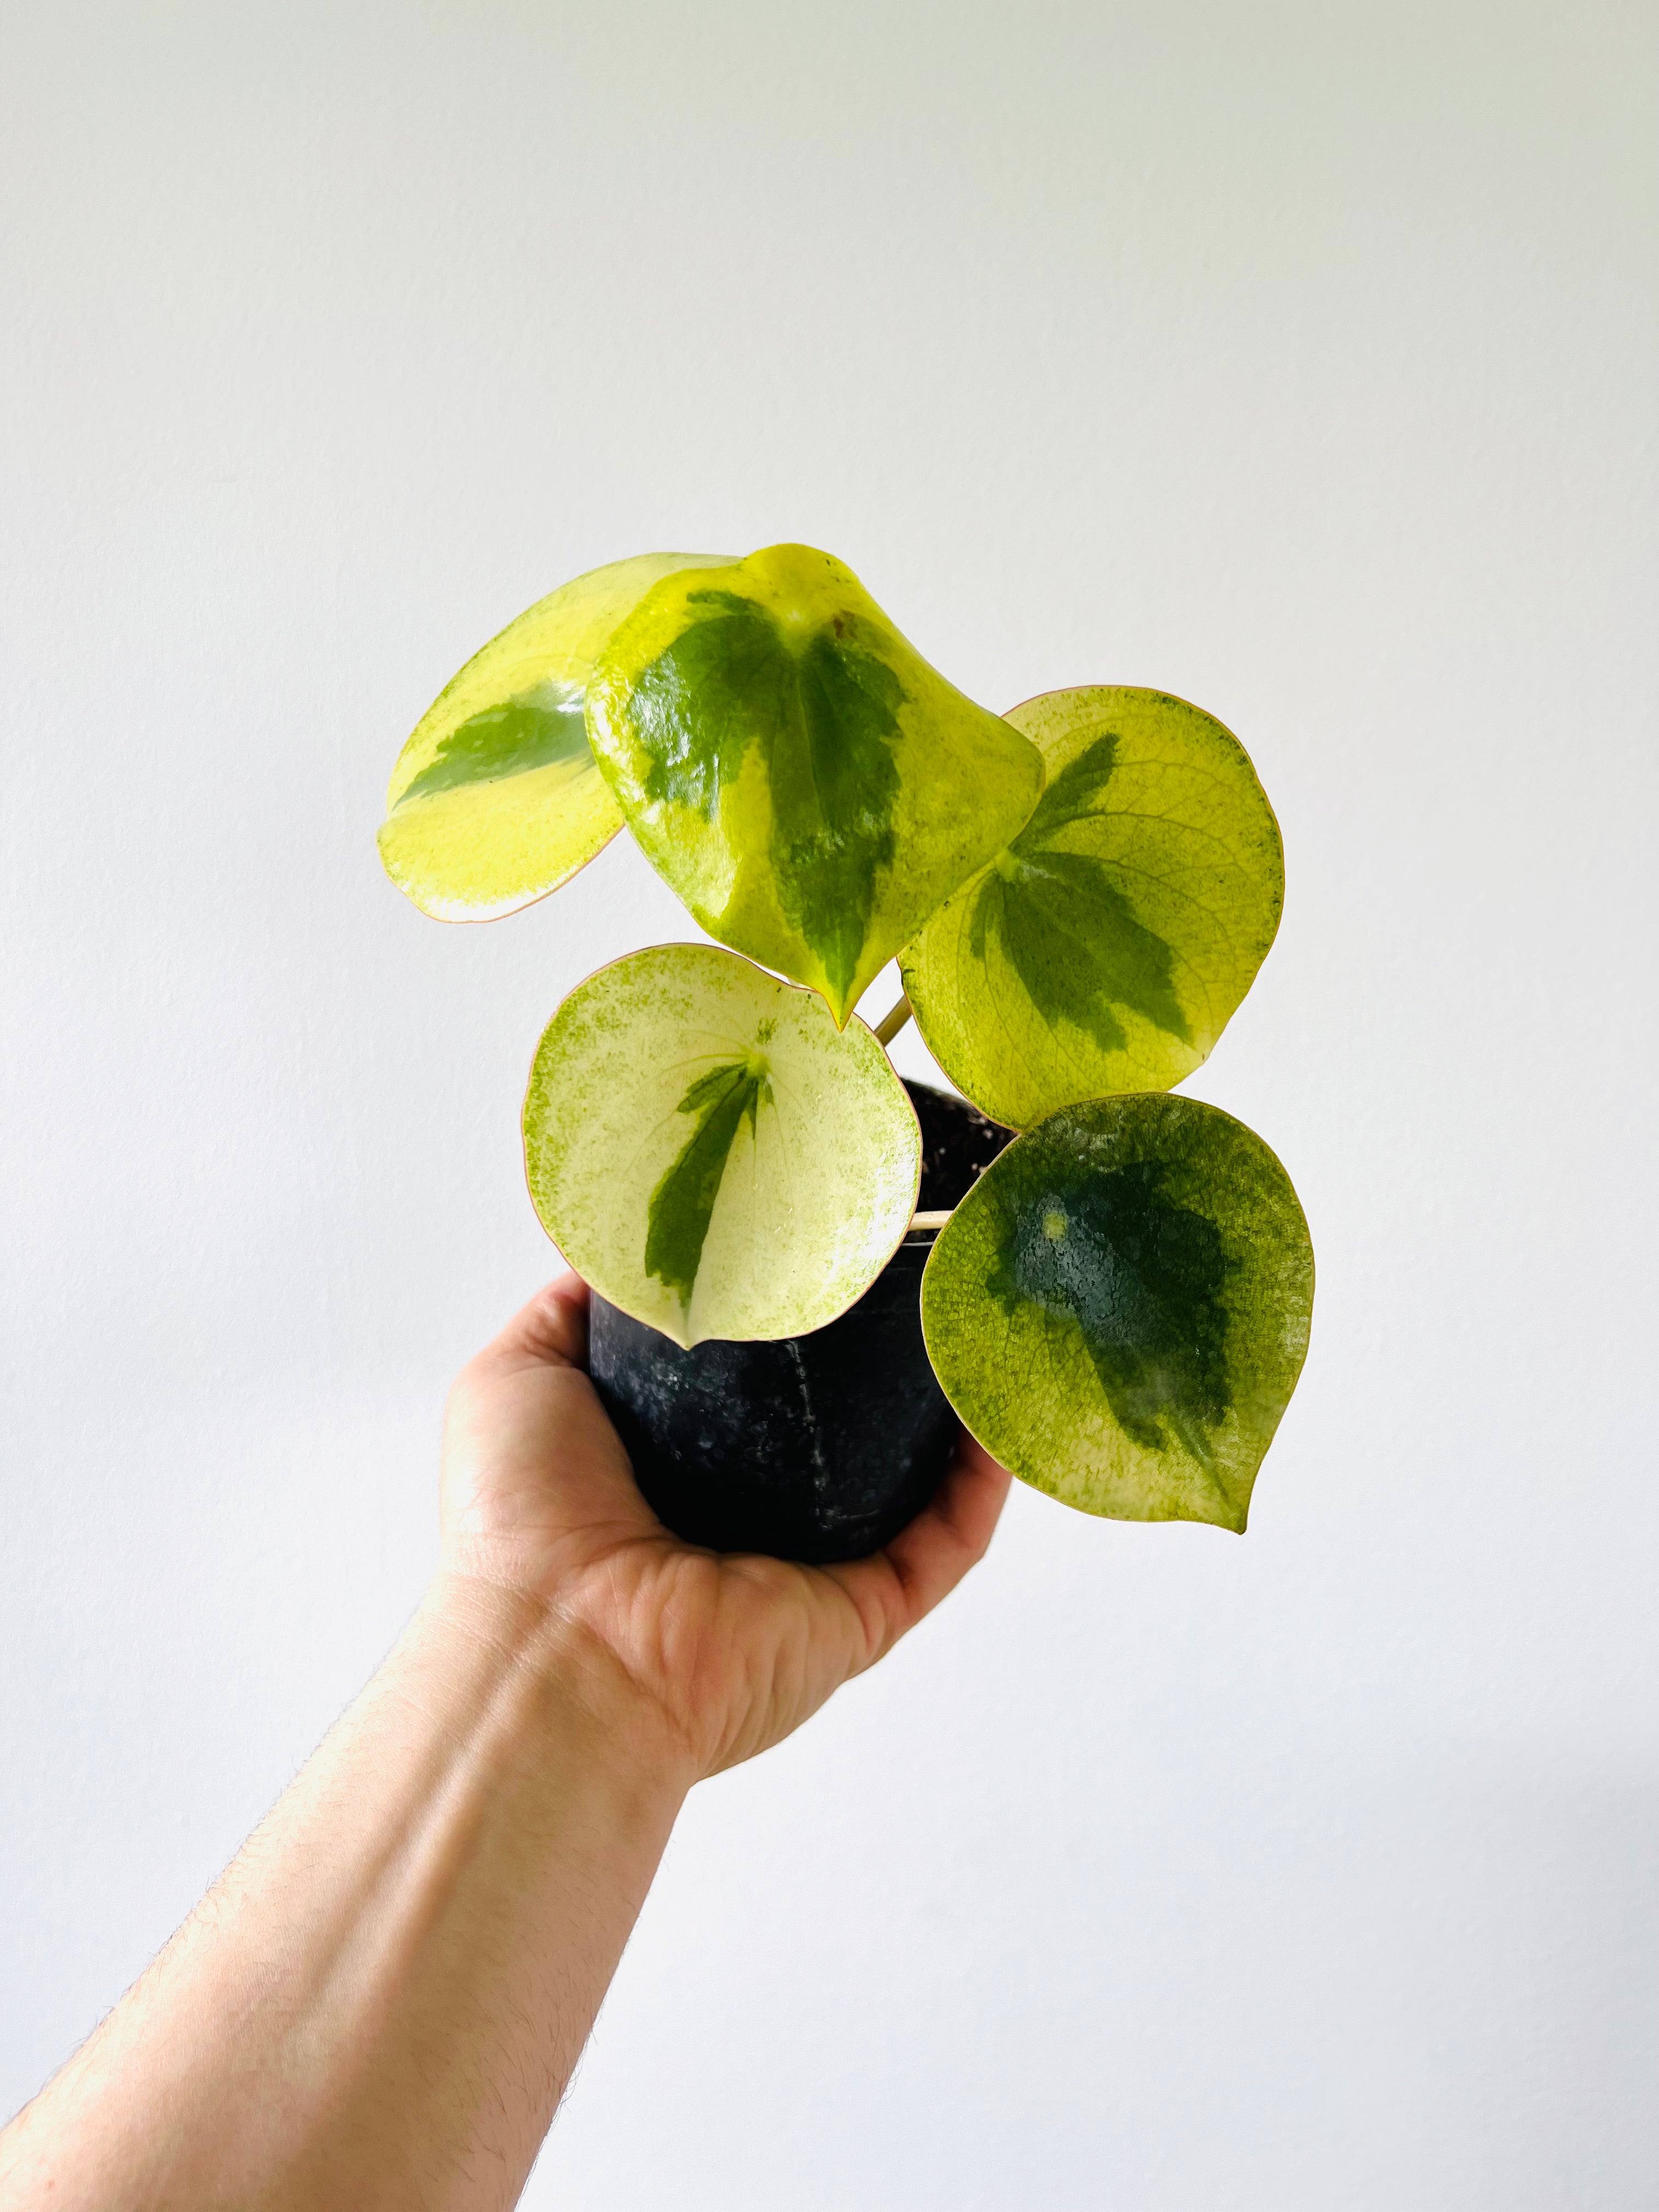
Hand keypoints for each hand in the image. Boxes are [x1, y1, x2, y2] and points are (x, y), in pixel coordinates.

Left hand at [437, 1274, 1010, 1778]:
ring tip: (983, 1328)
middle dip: (890, 1366)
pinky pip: (946, 1544)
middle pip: (844, 1435)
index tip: (832, 1252)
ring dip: (954, 1417)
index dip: (797, 1328)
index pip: (756, 1397)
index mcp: (673, 1475)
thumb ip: (573, 1313)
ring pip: (912, 1487)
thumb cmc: (519, 1520)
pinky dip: (982, 1484)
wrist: (556, 1642)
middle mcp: (748, 1526)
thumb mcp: (519, 1377)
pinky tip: (999, 1410)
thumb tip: (625, 1256)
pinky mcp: (861, 1614)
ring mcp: (811, 1574)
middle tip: (925, 1280)